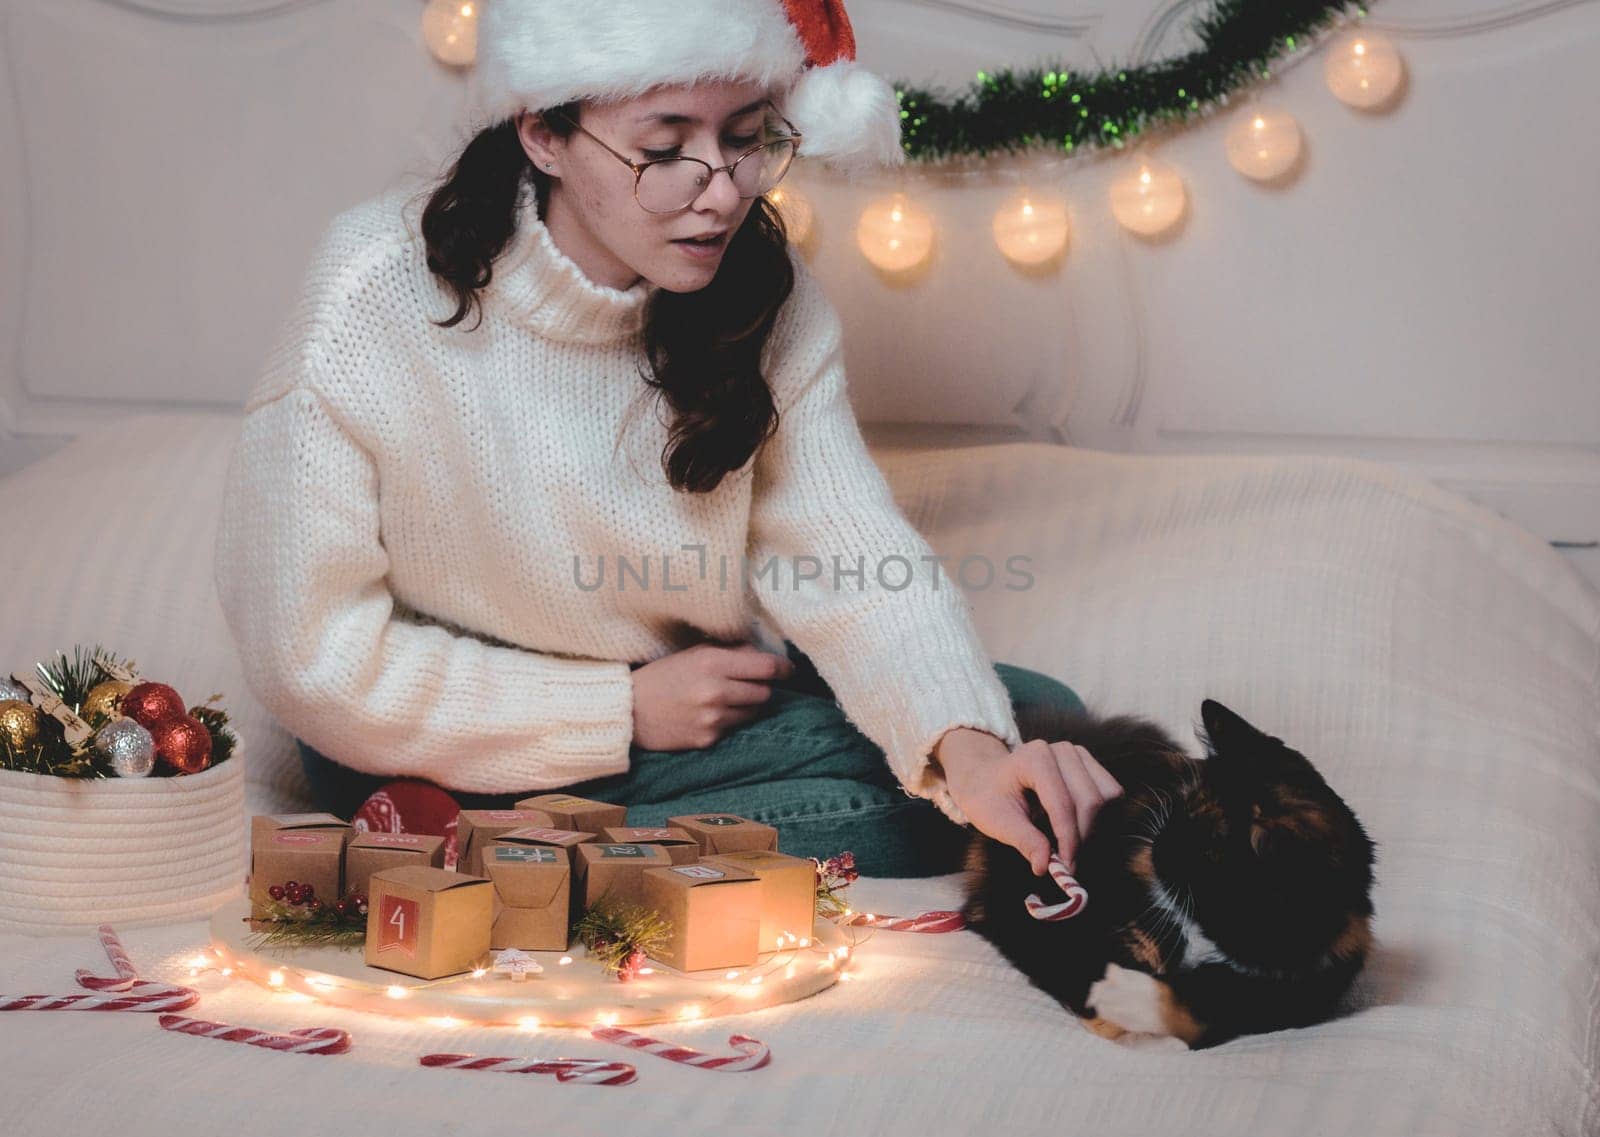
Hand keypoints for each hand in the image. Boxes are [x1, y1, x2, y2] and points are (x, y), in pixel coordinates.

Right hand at [630, 642, 793, 750]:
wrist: (629, 711)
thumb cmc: (662, 677)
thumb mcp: (693, 654)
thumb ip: (729, 652)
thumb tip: (762, 653)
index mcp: (712, 663)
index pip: (766, 667)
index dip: (783, 669)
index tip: (788, 669)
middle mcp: (715, 690)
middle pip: (765, 693)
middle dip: (762, 688)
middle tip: (750, 684)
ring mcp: (712, 718)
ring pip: (753, 713)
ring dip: (747, 706)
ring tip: (726, 699)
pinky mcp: (707, 739)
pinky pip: (733, 729)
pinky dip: (727, 722)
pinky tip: (707, 715)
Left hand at [934, 729, 1123, 875]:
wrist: (987, 778)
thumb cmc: (989, 798)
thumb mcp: (997, 822)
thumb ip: (1024, 841)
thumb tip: (1044, 865)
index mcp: (1034, 758)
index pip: (1063, 803)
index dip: (1069, 839)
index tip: (1066, 867)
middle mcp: (1060, 751)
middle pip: (1090, 801)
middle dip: (1082, 837)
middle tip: (1067, 864)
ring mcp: (1077, 755)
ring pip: (1107, 796)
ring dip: (1094, 826)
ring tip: (1069, 844)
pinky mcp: (1088, 764)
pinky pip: (1111, 793)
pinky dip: (1101, 816)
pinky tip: (1079, 828)